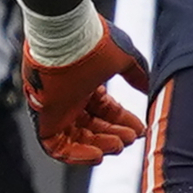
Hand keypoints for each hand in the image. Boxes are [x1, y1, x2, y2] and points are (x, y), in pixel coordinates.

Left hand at [20, 23, 150, 165]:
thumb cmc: (93, 41)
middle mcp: (69, 96)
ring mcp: (55, 107)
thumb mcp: (125, 57)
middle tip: (131, 138)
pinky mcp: (44, 117)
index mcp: (85, 81)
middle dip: (114, 134)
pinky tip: (98, 155)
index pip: (104, 109)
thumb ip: (137, 74)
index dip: (123, 120)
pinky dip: (76, 155)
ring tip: (119, 145)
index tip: (140, 128)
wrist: (66, 36)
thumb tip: (148, 87)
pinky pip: (54, 146)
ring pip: (75, 137)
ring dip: (99, 145)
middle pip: (91, 126)